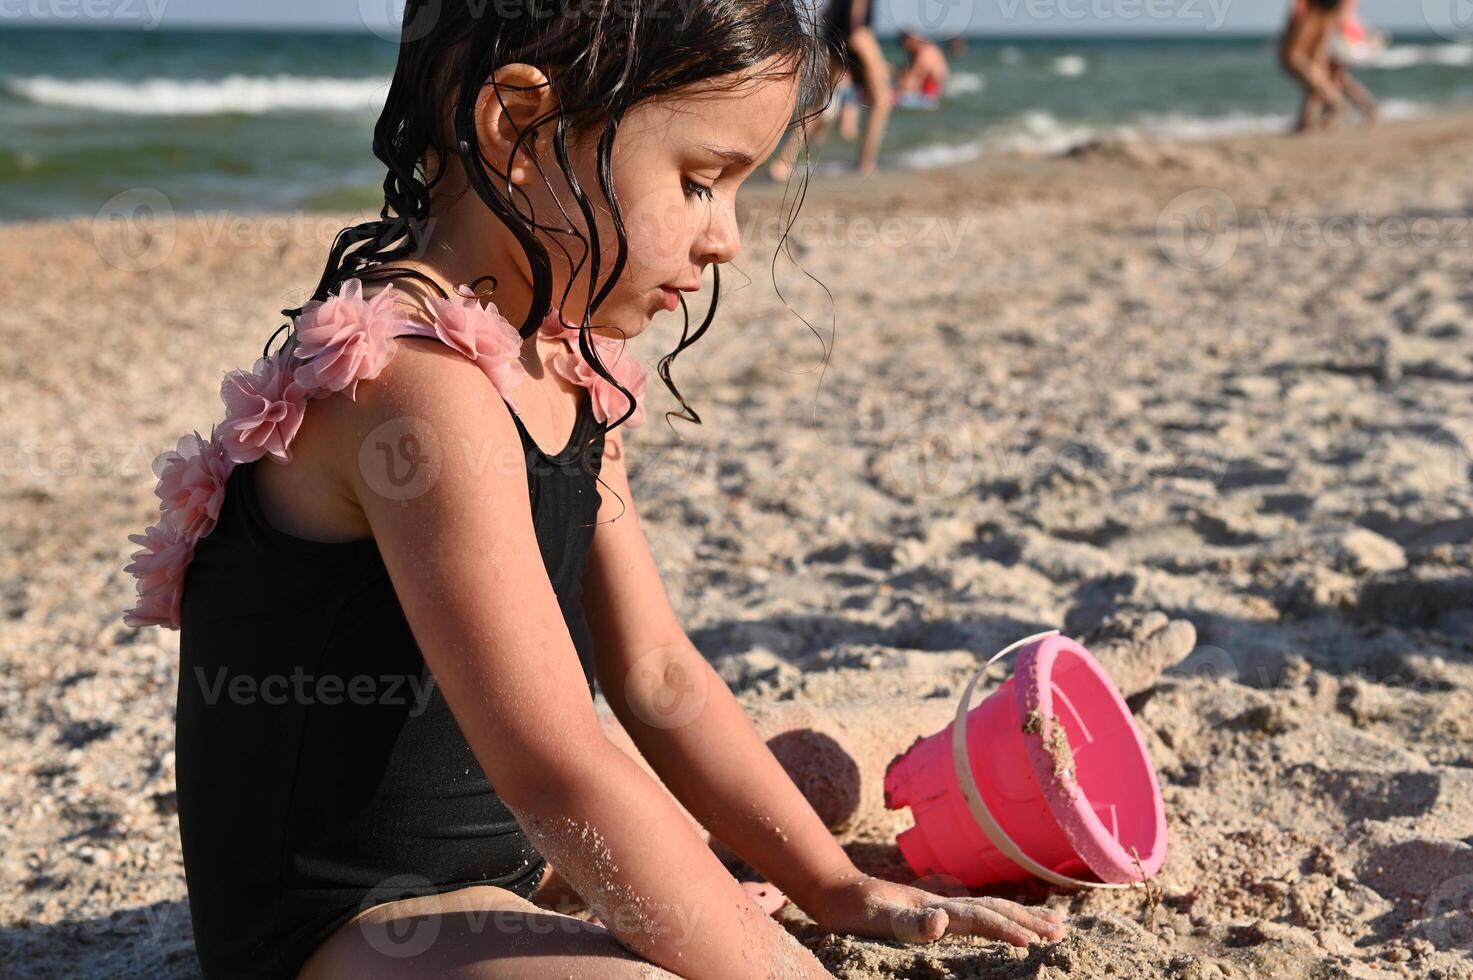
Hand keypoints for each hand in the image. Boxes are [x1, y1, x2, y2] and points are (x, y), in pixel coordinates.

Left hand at [810, 871, 1067, 946]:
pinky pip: (979, 914)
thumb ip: (909, 923)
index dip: (1007, 930)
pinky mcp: (938, 912)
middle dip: (1029, 921)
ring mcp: (944, 907)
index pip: (982, 919)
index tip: (1034, 943)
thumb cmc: (857, 912)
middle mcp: (947, 905)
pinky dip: (1002, 916)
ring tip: (1056, 923)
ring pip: (992, 910)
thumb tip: (943, 920)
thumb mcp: (878, 920)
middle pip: (996, 910)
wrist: (840, 894)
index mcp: (939, 909)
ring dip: (1024, 916)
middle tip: (1062, 934)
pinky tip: (1012, 919)